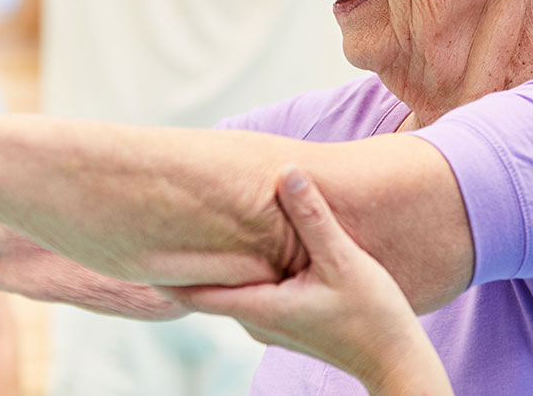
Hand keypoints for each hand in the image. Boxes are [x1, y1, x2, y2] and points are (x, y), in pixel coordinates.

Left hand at [165, 167, 451, 395]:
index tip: (135, 243)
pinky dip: (241, 268)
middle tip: (158, 220)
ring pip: (230, 287)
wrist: (397, 361)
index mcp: (259, 307)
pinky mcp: (287, 321)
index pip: (192, 290)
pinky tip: (244, 245)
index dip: (162, 268)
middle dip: (185, 256)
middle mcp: (256, 320)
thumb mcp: (344, 261)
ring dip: (216, 261)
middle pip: (206, 287)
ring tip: (193, 225)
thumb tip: (286, 172)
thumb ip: (312, 217)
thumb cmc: (373, 316)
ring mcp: (270, 324)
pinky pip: (251, 291)